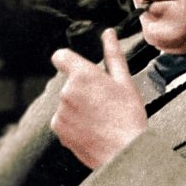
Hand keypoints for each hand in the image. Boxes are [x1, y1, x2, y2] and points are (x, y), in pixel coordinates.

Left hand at [50, 28, 146, 168]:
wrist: (123, 152)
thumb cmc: (128, 117)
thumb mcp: (124, 82)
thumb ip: (113, 54)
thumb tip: (109, 34)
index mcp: (83, 75)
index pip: (61, 56)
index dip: (68, 60)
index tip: (78, 68)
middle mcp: (66, 91)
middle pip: (69, 83)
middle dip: (82, 89)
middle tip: (104, 101)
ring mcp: (60, 111)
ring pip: (67, 102)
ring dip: (78, 107)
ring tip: (100, 118)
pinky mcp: (58, 129)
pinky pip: (63, 120)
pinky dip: (73, 123)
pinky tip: (92, 129)